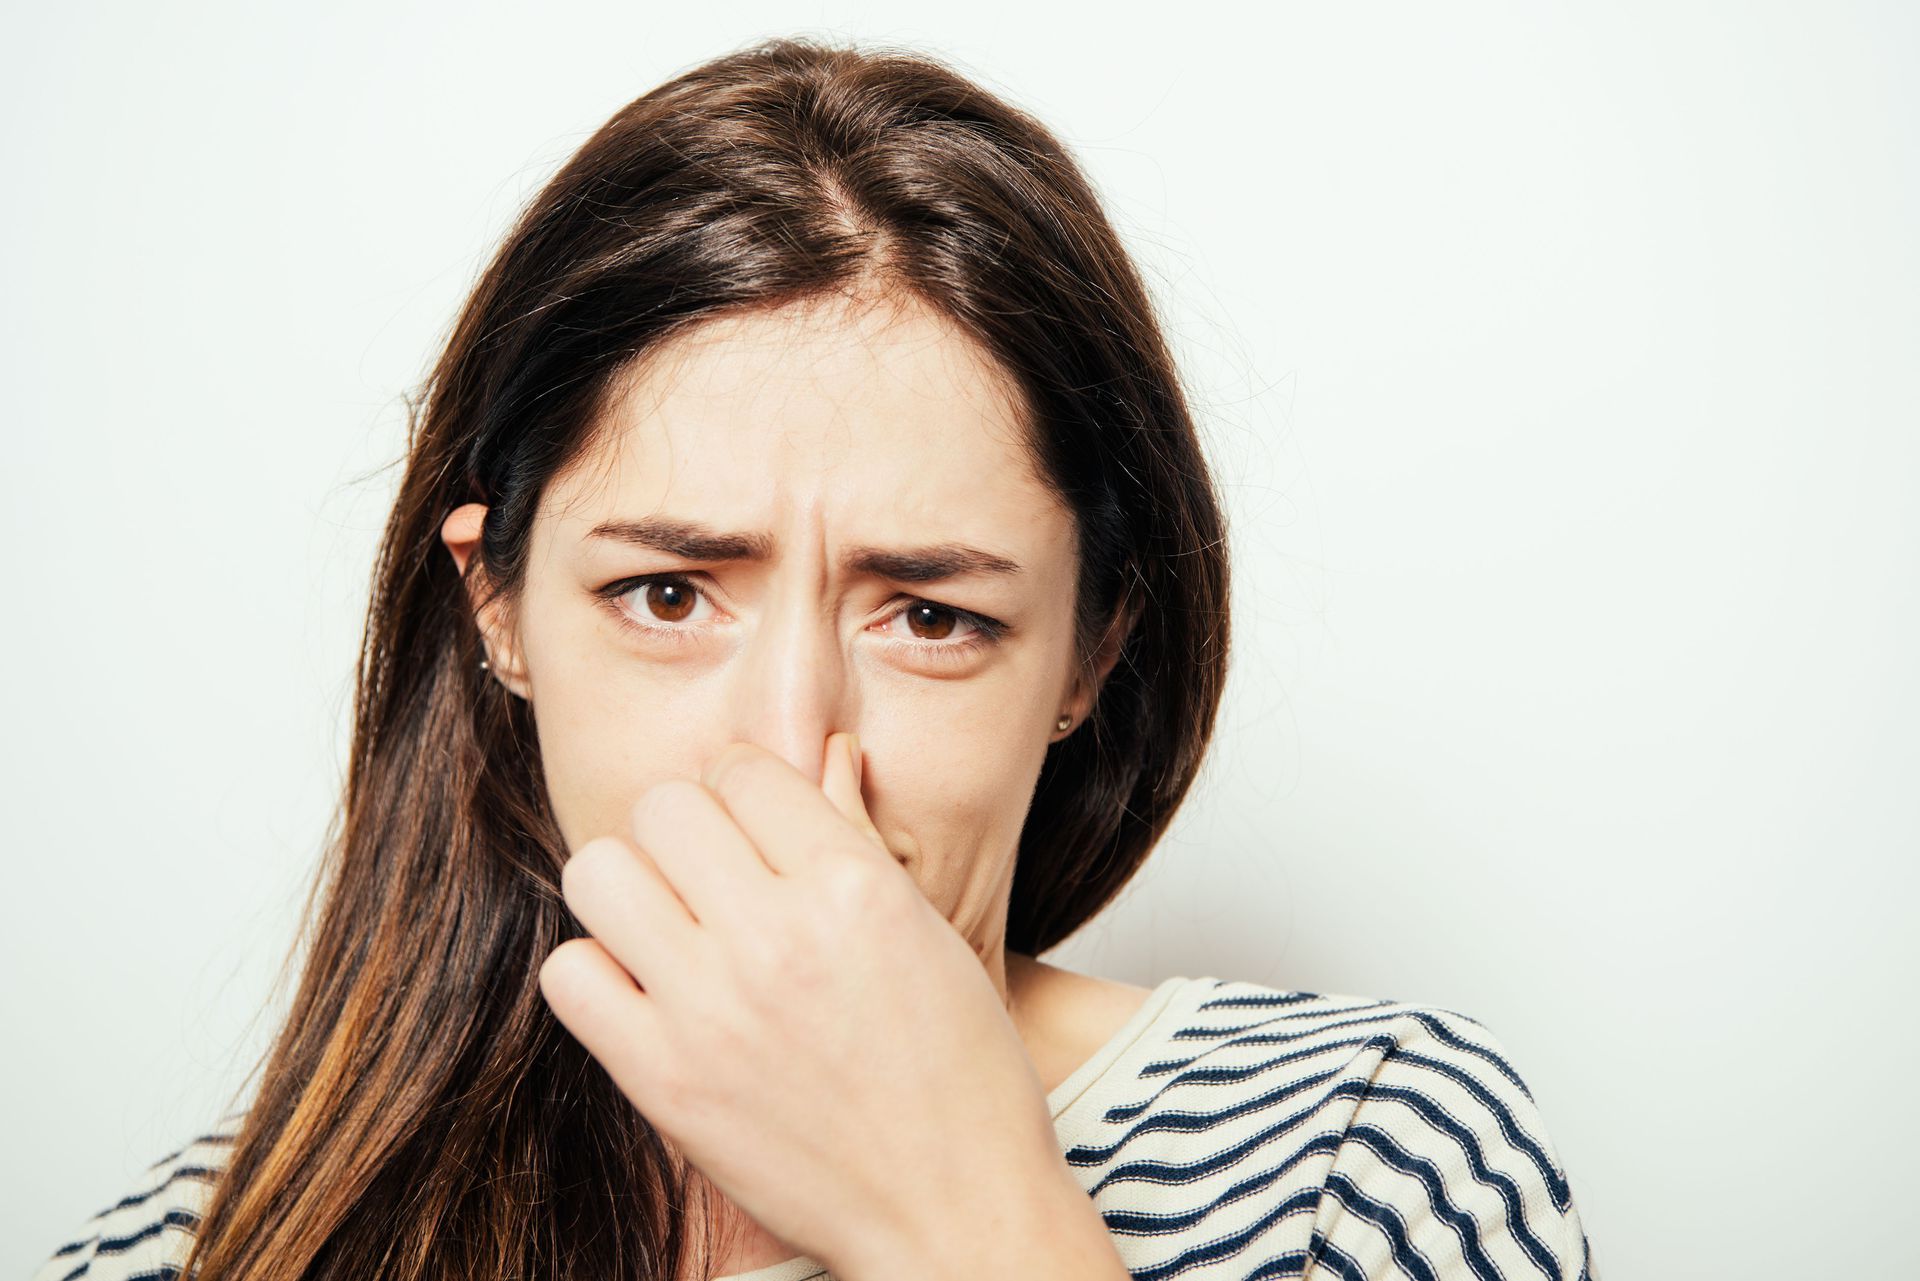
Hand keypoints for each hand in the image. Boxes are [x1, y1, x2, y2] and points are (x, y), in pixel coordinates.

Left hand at [538, 732, 1072, 1274]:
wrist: (952, 1209)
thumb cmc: (960, 1073)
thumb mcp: (929, 934)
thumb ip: (855, 838)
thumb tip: (823, 753)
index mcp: (855, 887)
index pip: (746, 769)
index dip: (749, 793)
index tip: (761, 832)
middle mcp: (777, 936)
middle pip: (665, 807)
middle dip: (688, 833)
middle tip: (716, 880)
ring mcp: (711, 1010)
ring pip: (600, 872)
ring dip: (633, 890)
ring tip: (675, 928)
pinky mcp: (663, 1081)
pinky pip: (569, 975)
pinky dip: (599, 975)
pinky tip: (651, 993)